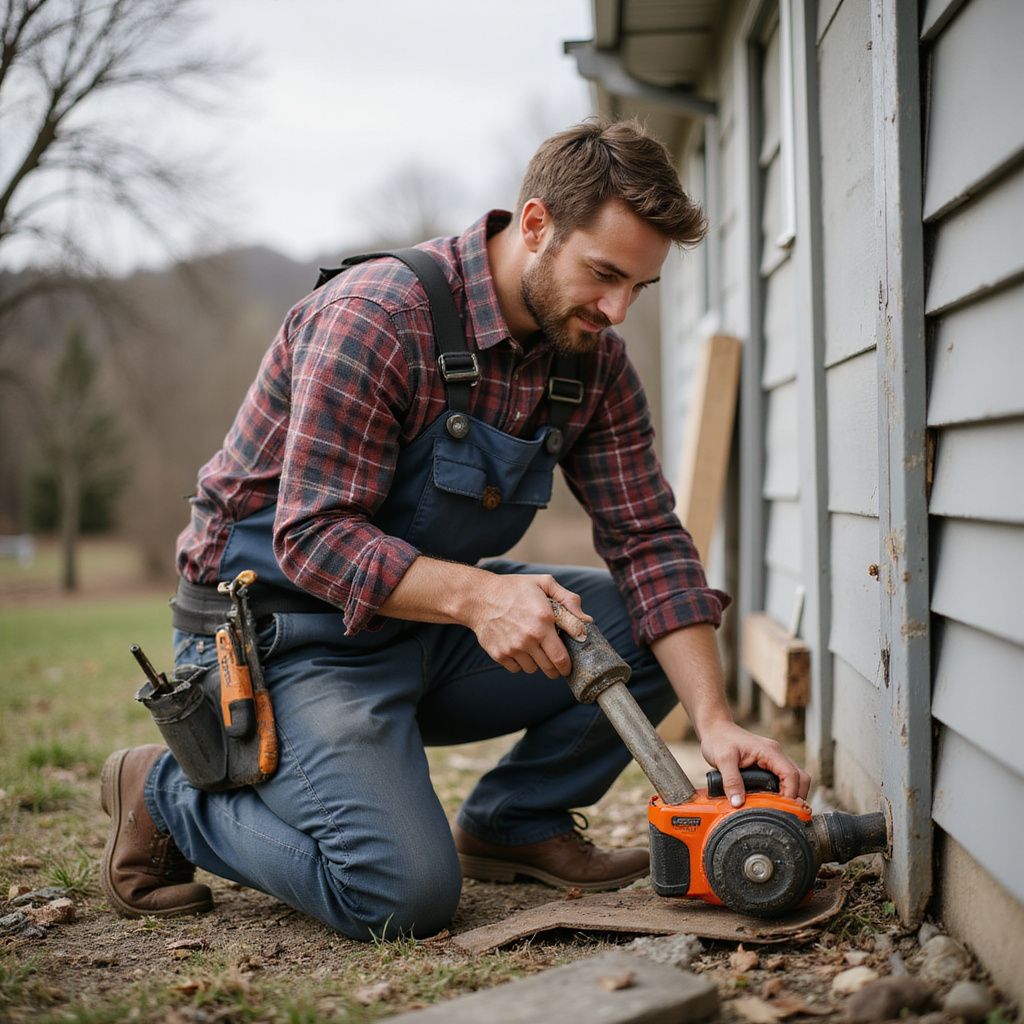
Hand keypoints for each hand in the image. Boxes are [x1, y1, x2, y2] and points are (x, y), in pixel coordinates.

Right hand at [467, 572, 590, 677]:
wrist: (479, 597)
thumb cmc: (514, 589)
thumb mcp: (543, 583)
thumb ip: (568, 600)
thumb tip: (586, 621)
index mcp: (544, 620)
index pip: (562, 657)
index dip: (568, 665)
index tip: (569, 665)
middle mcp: (529, 637)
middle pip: (550, 668)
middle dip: (556, 668)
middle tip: (555, 661)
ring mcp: (513, 648)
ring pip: (533, 669)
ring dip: (537, 663)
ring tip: (534, 648)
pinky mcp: (500, 654)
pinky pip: (517, 669)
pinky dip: (520, 663)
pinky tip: (519, 648)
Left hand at [698, 719, 810, 804]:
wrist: (716, 728)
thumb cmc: (719, 740)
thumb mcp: (722, 760)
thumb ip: (731, 781)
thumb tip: (738, 803)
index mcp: (770, 751)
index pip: (792, 775)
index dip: (791, 794)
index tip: (783, 810)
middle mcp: (776, 754)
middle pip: (801, 778)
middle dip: (797, 797)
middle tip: (785, 812)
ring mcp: (774, 758)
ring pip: (796, 778)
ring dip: (792, 794)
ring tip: (779, 809)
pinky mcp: (769, 763)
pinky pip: (785, 778)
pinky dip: (784, 790)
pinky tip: (772, 800)